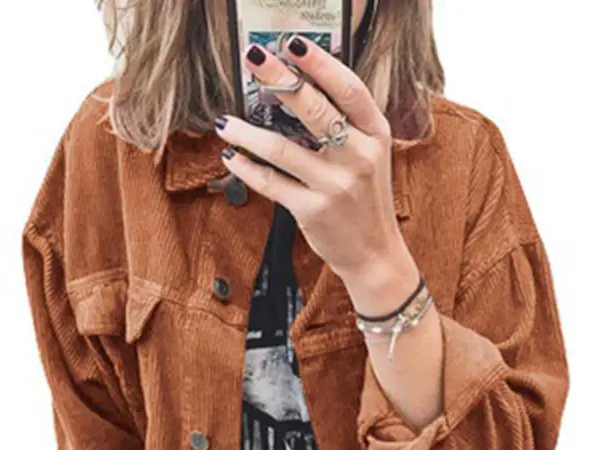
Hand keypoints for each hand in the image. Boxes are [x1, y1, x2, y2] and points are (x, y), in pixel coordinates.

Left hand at [214, 35, 405, 280]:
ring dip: (247, 132)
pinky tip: (230, 156)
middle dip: (279, 81)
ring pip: (282, 149)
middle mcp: (358, 157)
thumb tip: (300, 89)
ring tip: (225, 122)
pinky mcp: (312, 211)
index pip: (349, 90)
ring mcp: (335, 186)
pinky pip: (271, 183)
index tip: (294, 44)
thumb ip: (347, 126)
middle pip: (314, 110)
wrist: (374, 253)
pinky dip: (246, 168)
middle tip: (254, 61)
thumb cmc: (366, 200)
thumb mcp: (371, 156)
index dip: (321, 64)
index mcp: (375, 136)